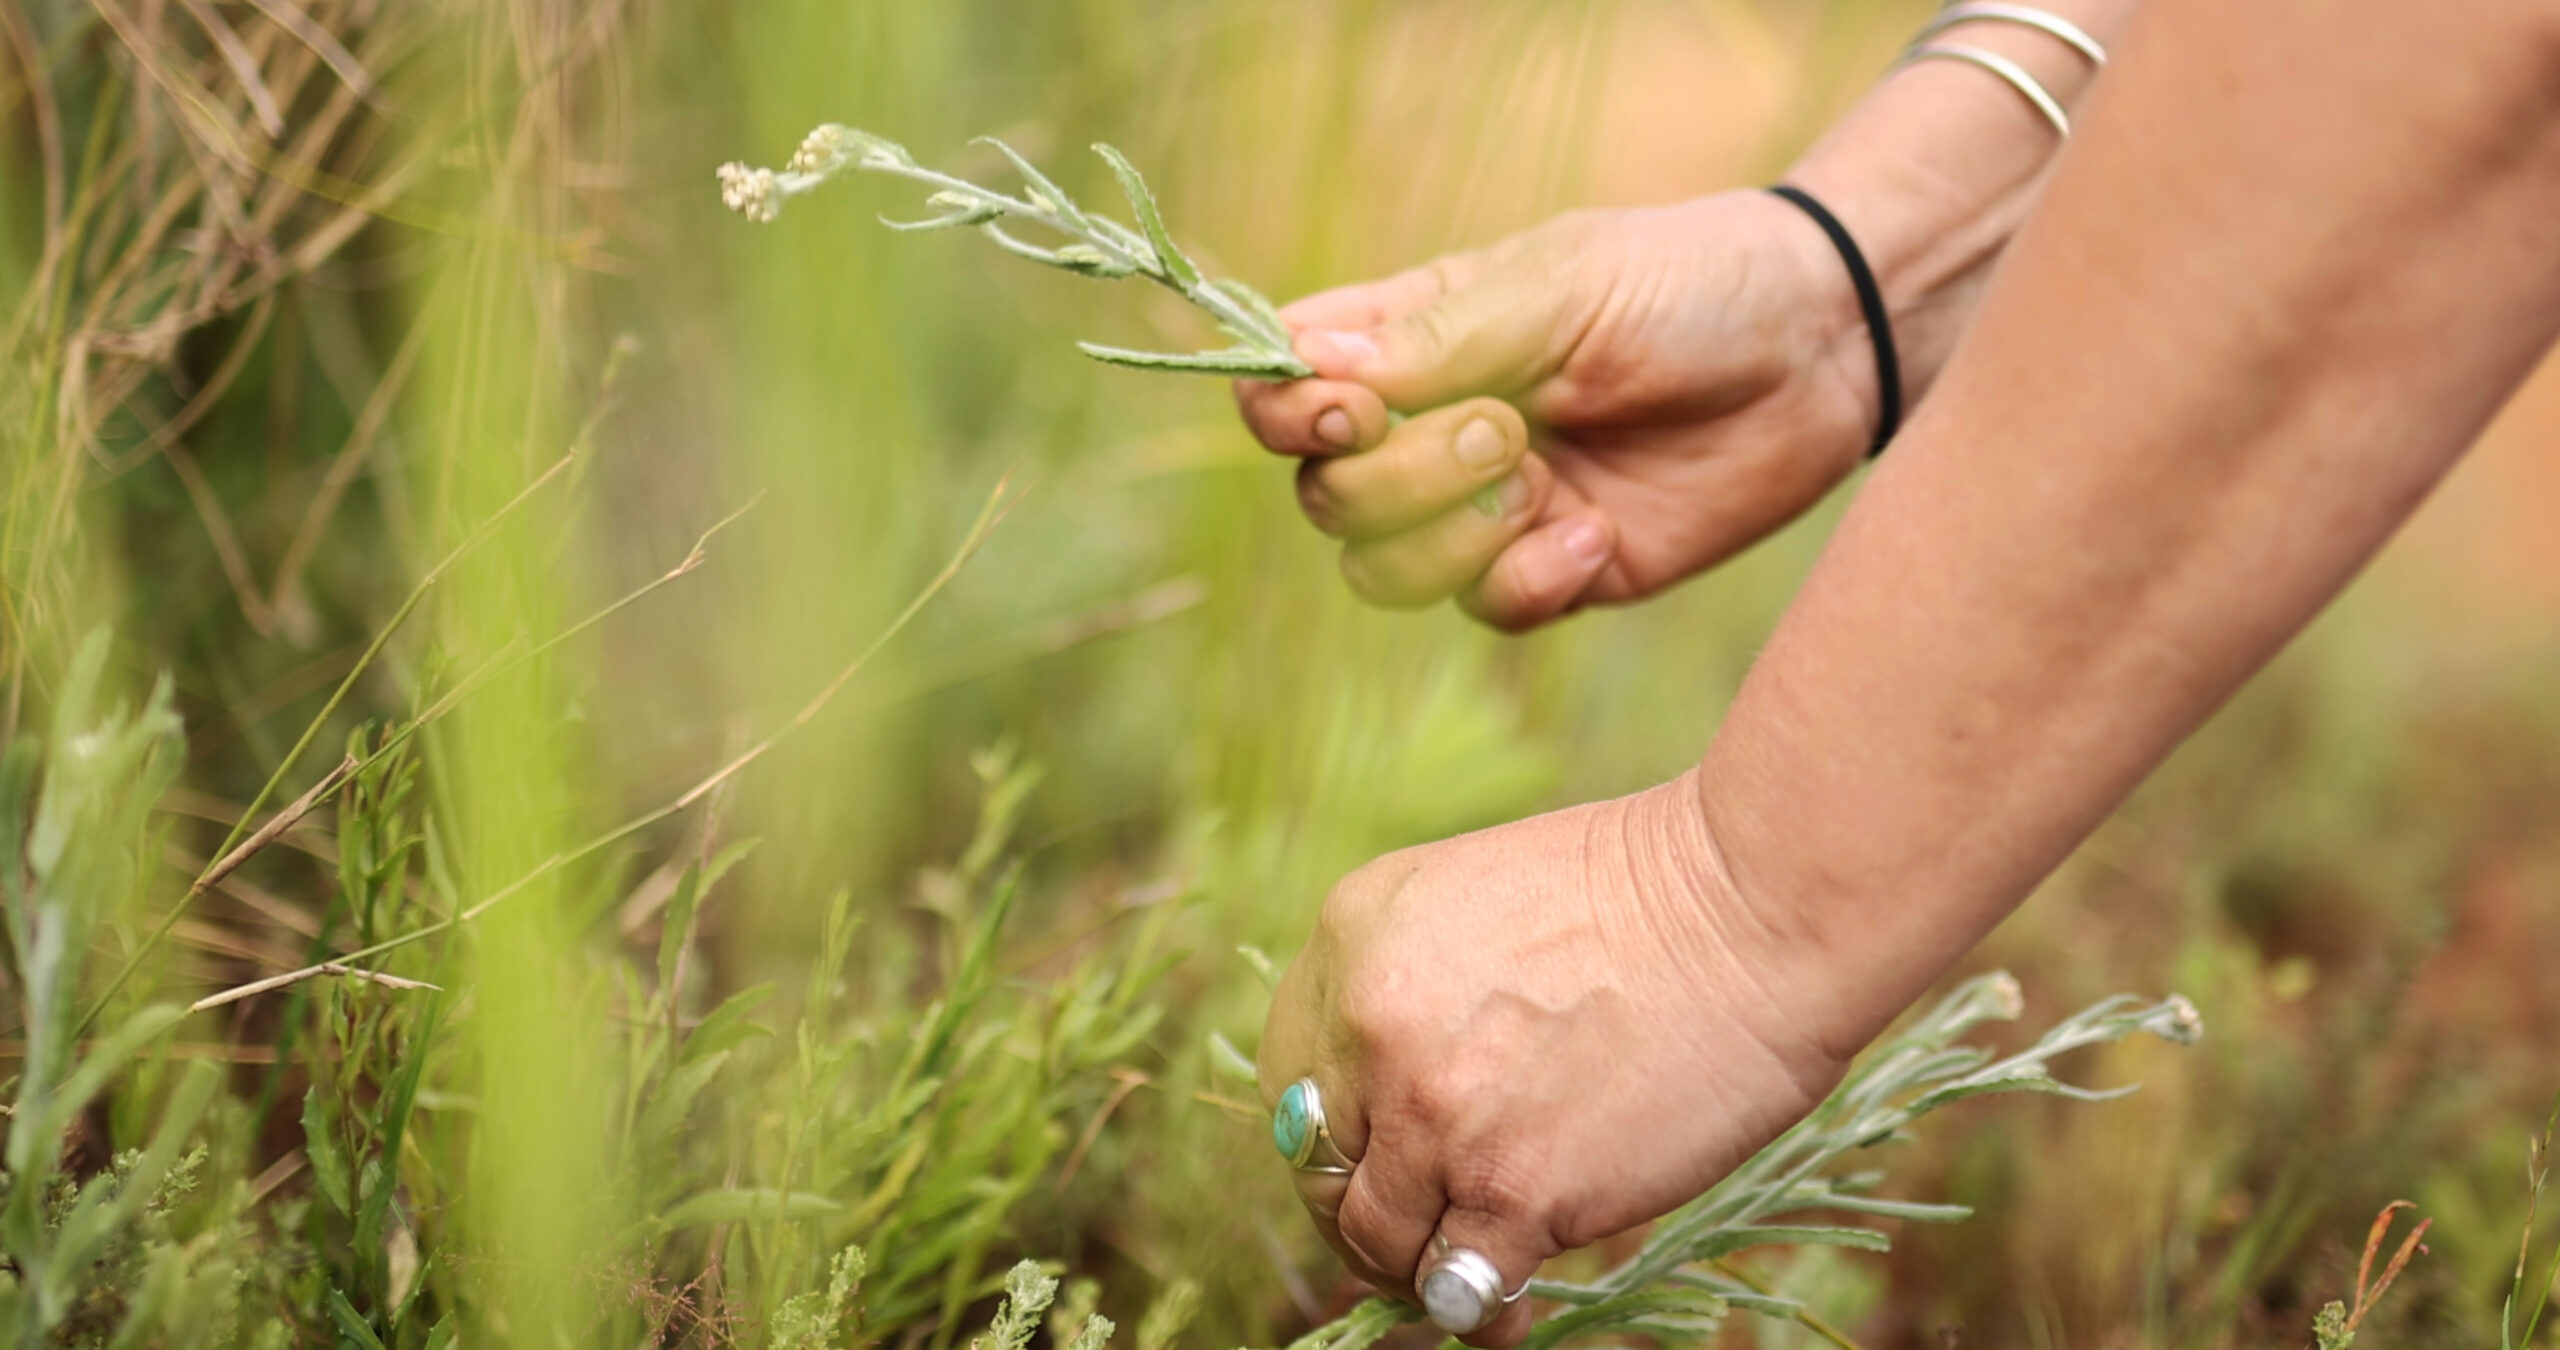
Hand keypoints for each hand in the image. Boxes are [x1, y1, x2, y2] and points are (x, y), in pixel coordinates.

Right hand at [1233, 191, 1882, 629]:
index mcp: (1409, 339)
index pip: (1283, 389)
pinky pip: (1488, 610)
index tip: (1346, 405)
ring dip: (1455, 537)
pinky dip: (1531, 580)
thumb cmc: (1689, 284)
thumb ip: (1434, 339)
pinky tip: (1597, 533)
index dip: (1286, 412)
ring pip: (1385, 573)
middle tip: (1506, 429)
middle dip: (1400, 478)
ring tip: (1544, 482)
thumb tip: (1307, 368)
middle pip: (1327, 496)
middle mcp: (1429, 428)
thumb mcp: (1559, 287)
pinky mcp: (1557, 570)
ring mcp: (1487, 509)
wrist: (1824, 347)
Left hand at [1255, 775, 1857, 1346]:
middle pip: (1321, 1166)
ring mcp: (1437, 1115)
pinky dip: (1480, 1312)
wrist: (1754, 911)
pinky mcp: (1511, 1189)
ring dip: (1414, 1268)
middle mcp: (1371, 1025)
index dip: (1328, 1136)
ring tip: (1459, 1277)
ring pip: (1379, 1239)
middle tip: (1405, 1237)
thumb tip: (1391, 1098)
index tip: (1363, 1164)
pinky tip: (1508, 1312)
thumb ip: (1415, 984)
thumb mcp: (1476, 899)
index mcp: (1354, 934)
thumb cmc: (1647, 896)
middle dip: (1360, 1212)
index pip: (1293, 1073)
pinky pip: (1459, 1286)